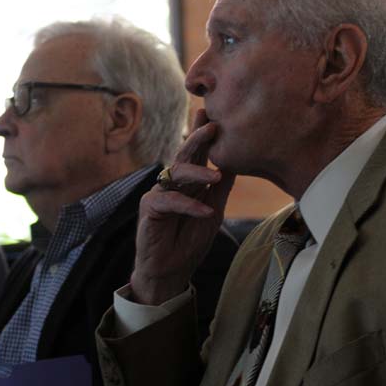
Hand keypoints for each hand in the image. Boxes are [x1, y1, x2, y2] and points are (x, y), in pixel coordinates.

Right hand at [131, 109, 234, 303]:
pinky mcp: (150, 208)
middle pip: (185, 155)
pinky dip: (189, 206)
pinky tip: (206, 212)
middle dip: (197, 138)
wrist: (171, 270)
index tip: (215, 114)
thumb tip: (235, 162)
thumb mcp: (214, 211)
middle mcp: (173, 182)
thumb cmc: (189, 241)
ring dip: (197, 173)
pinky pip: (170, 201)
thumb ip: (221, 188)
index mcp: (188, 181)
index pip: (197, 153)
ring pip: (176, 173)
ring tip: (215, 176)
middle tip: (212, 124)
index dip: (204, 134)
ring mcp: (159, 193)